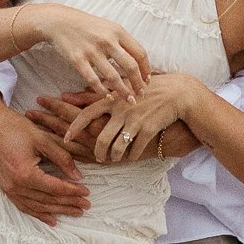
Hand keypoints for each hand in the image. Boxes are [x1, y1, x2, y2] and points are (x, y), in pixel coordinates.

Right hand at [0, 87, 89, 225]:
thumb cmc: (12, 127)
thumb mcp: (41, 139)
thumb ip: (61, 158)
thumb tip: (78, 176)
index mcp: (25, 173)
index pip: (55, 188)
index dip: (73, 192)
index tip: (87, 193)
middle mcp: (15, 186)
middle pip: (48, 200)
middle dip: (69, 204)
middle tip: (86, 206)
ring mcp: (8, 189)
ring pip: (37, 206)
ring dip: (57, 210)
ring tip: (74, 212)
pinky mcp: (4, 187)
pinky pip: (23, 206)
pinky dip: (38, 213)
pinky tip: (51, 218)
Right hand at [24, 0, 152, 103]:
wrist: (60, 21)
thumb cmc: (88, 26)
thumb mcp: (108, 27)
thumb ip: (123, 42)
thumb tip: (139, 62)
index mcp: (118, 31)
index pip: (140, 53)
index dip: (146, 69)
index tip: (147, 80)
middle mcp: (107, 40)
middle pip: (130, 66)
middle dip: (138, 83)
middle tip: (141, 94)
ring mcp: (92, 51)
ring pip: (113, 76)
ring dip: (123, 91)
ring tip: (129, 100)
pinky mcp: (78, 60)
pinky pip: (93, 80)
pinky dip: (102, 91)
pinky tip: (108, 97)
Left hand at [62, 72, 202, 165]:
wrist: (178, 93)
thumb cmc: (147, 88)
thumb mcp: (121, 85)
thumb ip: (95, 91)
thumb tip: (67, 95)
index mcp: (112, 98)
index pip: (86, 114)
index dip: (74, 128)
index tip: (65, 139)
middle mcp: (121, 109)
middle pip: (101, 138)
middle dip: (97, 152)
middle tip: (98, 157)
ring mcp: (135, 120)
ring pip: (117, 147)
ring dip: (113, 157)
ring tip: (113, 158)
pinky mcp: (148, 129)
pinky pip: (134, 150)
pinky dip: (131, 156)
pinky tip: (131, 156)